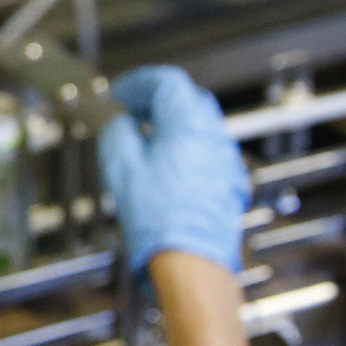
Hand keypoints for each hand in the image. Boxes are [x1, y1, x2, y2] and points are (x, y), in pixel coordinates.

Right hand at [98, 66, 249, 274]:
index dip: (140, 82)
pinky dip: (186, 150)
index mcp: (189, 123)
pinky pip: (207, 154)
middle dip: (156, 101)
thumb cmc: (161, 221)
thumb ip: (117, 133)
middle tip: (130, 112)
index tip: (122, 93)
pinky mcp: (228, 184)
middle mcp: (215, 137)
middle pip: (188, 100)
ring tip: (144, 142)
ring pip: (199, 128)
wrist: (192, 264)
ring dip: (172, 126)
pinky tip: (166, 170)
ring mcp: (226, 161)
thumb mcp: (122, 168)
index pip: (168, 81)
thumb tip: (118, 122)